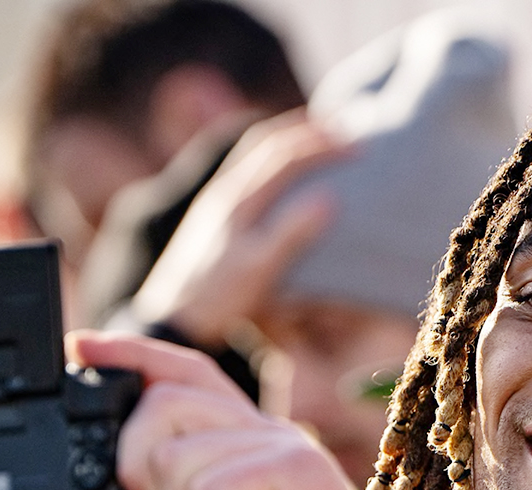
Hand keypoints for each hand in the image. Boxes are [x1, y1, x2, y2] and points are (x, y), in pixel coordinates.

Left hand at [39, 333, 508, 489]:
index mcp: (243, 448)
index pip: (182, 373)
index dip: (130, 354)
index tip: (79, 348)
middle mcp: (266, 435)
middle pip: (161, 402)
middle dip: (138, 468)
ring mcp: (287, 447)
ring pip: (179, 449)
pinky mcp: (303, 472)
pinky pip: (216, 483)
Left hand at [129, 114, 345, 346]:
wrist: (174, 318)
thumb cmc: (220, 299)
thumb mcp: (260, 270)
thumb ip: (292, 233)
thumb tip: (329, 199)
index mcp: (236, 200)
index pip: (283, 156)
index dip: (321, 145)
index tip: (357, 147)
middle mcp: (224, 191)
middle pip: (266, 142)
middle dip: (306, 130)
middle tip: (343, 128)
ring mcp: (218, 202)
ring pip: (255, 153)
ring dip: (290, 139)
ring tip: (320, 138)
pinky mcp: (217, 216)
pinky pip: (251, 171)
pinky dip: (277, 160)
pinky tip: (290, 174)